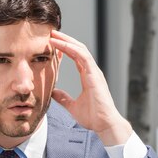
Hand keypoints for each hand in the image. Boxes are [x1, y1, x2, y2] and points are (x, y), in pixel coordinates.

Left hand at [49, 31, 131, 145]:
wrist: (105, 125)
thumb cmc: (93, 117)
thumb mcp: (72, 106)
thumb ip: (63, 98)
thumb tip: (53, 92)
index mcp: (88, 76)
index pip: (75, 56)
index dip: (65, 48)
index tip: (53, 42)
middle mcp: (92, 71)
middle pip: (78, 49)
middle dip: (65, 40)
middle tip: (51, 33)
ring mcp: (94, 72)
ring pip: (80, 49)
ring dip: (66, 41)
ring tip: (54, 35)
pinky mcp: (95, 75)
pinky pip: (83, 56)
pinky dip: (71, 49)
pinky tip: (61, 45)